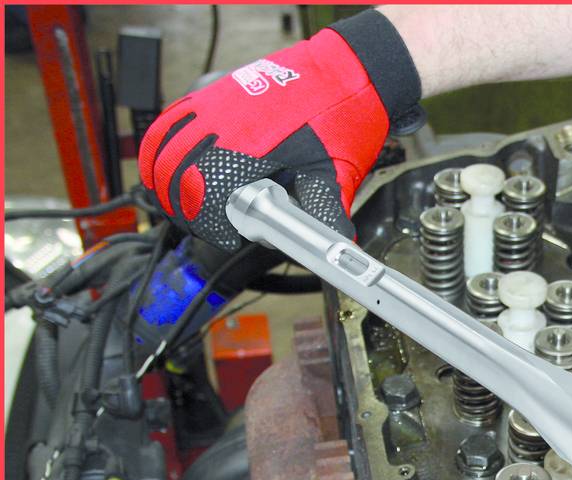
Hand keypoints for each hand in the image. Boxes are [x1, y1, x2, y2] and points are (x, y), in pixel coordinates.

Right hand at [138, 10, 420, 251]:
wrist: (347, 72)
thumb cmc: (342, 118)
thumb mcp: (336, 175)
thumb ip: (327, 216)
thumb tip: (337, 251)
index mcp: (247, 146)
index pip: (201, 194)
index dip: (207, 224)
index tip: (227, 238)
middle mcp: (220, 122)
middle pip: (172, 174)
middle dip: (182, 209)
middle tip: (206, 228)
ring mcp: (211, 103)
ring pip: (161, 147)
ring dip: (165, 181)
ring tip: (183, 206)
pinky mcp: (210, 92)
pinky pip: (169, 121)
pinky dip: (161, 148)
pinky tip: (170, 166)